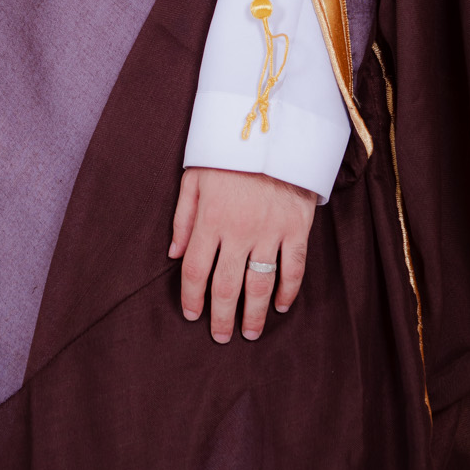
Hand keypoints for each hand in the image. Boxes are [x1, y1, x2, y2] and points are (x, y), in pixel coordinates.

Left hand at [169, 167, 316, 342]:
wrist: (272, 132)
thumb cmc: (228, 156)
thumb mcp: (194, 178)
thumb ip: (182, 218)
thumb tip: (172, 254)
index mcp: (210, 219)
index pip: (194, 269)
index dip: (191, 297)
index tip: (191, 316)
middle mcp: (238, 231)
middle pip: (226, 286)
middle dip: (221, 316)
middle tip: (220, 337)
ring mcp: (269, 232)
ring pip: (260, 284)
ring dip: (255, 314)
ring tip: (250, 333)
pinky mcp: (296, 229)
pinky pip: (293, 268)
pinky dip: (289, 291)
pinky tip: (282, 307)